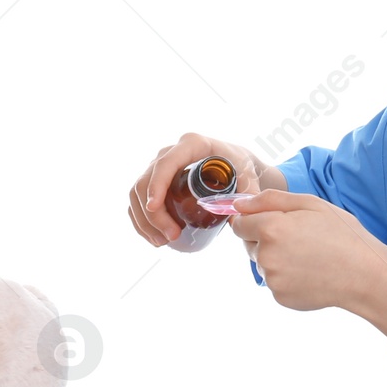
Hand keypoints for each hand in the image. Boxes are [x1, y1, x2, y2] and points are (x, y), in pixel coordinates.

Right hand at [128, 133, 286, 246]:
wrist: (234, 163)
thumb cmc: (240, 165)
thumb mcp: (248, 173)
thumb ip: (249, 191)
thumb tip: (240, 215)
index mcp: (191, 144)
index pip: (166, 163)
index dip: (156, 185)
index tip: (153, 207)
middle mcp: (170, 152)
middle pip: (146, 181)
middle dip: (154, 213)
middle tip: (172, 236)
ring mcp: (160, 167)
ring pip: (137, 193)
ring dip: (145, 221)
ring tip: (162, 242)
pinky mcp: (156, 181)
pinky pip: (137, 200)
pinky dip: (141, 221)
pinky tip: (154, 238)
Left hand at [223, 189, 386, 311]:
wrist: (365, 275)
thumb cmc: (342, 235)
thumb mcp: (310, 204)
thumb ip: (269, 200)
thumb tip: (239, 205)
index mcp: (271, 228)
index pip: (239, 224)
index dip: (253, 220)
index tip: (270, 221)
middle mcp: (266, 255)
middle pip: (248, 244)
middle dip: (264, 239)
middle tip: (298, 238)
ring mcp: (272, 279)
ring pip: (262, 263)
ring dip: (276, 258)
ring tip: (307, 256)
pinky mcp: (279, 296)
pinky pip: (274, 282)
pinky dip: (286, 277)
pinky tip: (308, 272)